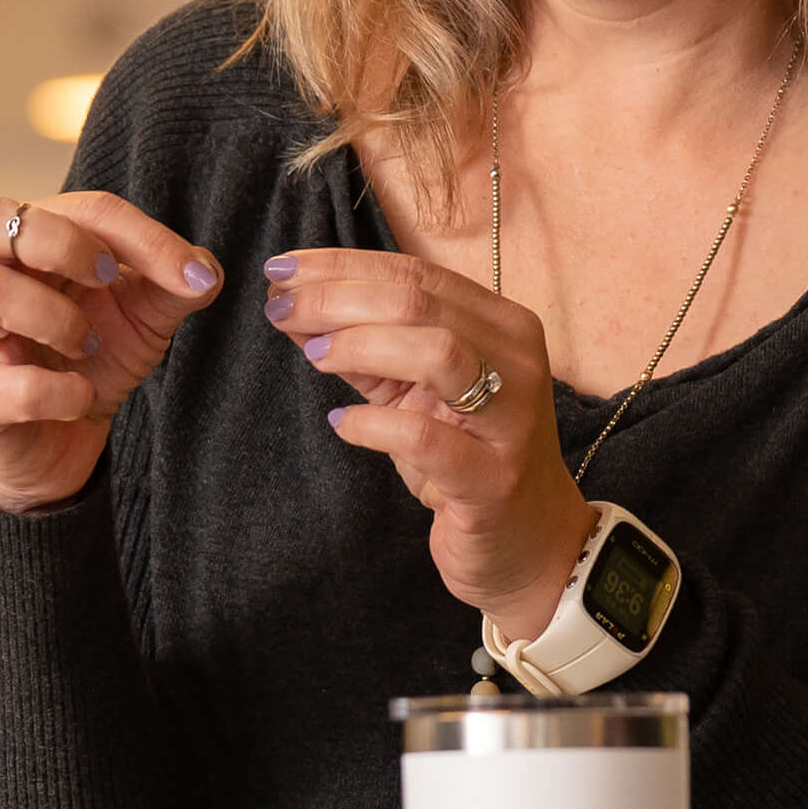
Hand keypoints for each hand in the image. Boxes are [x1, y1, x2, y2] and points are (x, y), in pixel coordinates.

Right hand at [0, 193, 225, 511]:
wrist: (57, 444)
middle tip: (107, 280)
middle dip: (66, 244)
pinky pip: (10, 385)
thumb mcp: (143, 318)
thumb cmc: (90, 362)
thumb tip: (206, 269)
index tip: (192, 275)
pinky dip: (61, 393)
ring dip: (55, 317)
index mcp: (30, 245)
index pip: (80, 209)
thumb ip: (175, 287)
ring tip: (86, 345)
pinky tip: (80, 397)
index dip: (143, 235)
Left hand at [267, 249, 593, 641]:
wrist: (527, 542)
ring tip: (313, 355)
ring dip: (360, 345)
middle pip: (420, 303)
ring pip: (437, 353)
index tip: (282, 269)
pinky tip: (342, 424)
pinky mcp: (492, 480)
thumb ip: (366, 347)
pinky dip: (372, 424)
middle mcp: (517, 362)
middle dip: (337, 298)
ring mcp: (512, 421)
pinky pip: (424, 439)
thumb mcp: (415, 392)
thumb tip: (291, 302)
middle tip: (280, 309)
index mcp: (502, 325)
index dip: (344, 266)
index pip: (418, 274)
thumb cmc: (466, 456)